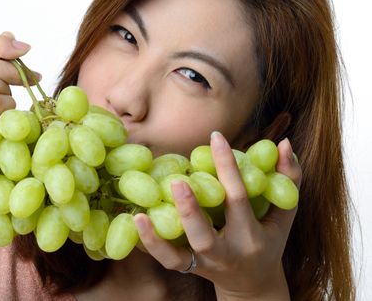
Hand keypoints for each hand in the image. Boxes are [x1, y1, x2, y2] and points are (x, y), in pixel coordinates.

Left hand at [134, 132, 301, 299]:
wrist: (253, 284)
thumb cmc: (269, 241)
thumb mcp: (284, 214)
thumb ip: (288, 179)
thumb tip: (285, 142)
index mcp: (251, 235)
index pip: (238, 198)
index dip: (228, 167)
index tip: (215, 137)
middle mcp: (225, 253)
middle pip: (203, 234)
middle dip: (190, 209)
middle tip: (177, 180)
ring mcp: (202, 263)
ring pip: (176, 257)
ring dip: (156, 237)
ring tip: (138, 214)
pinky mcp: (187, 268)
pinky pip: (163, 260)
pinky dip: (147, 244)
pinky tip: (133, 222)